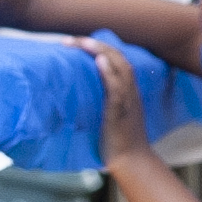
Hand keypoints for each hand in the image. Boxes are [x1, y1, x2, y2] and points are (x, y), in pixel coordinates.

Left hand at [76, 37, 149, 169]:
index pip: (117, 61)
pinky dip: (109, 73)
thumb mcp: (111, 115)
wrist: (131, 162)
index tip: (76, 43)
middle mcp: (131, 92)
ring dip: (101, 52)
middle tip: (70, 40)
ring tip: (83, 43)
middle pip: (119, 59)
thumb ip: (100, 102)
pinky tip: (100, 61)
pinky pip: (117, 88)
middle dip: (95, 45)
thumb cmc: (118, 142)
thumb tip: (75, 94)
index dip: (99, 48)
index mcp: (128, 91)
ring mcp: (127, 102)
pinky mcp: (120, 113)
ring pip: (120, 68)